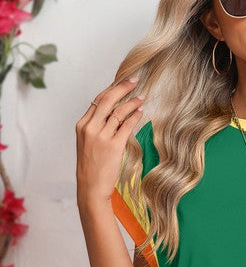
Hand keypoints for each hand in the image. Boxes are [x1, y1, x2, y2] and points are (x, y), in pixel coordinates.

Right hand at [75, 75, 143, 207]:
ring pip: (118, 111)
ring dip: (132, 102)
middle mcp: (90, 128)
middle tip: (135, 79)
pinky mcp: (113, 146)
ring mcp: (101, 136)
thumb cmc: (92, 166)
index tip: (123, 82)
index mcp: (82, 125)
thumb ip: (98, 127)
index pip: (98, 100)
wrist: (90, 186)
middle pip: (107, 99)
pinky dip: (135, 116)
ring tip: (142, 97)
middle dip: (122, 87)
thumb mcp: (88, 143)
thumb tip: (114, 113)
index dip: (112, 89)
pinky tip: (141, 112)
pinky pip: (126, 125)